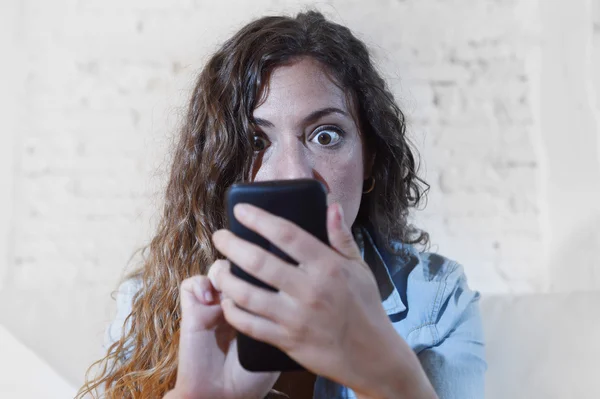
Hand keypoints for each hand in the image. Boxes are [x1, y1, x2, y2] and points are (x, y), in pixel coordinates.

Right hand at [167, 271, 278, 398]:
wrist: (224, 397)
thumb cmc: (253, 376)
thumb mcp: (276, 342)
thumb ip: (279, 315)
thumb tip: (284, 288)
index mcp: (257, 305)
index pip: (261, 272)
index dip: (265, 266)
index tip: (273, 272)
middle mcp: (236, 301)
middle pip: (241, 264)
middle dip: (247, 263)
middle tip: (252, 276)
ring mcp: (213, 305)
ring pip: (218, 269)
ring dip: (224, 272)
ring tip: (229, 288)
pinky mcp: (192, 313)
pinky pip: (191, 285)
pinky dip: (200, 284)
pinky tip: (209, 299)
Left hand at [211, 203, 434, 397]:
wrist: (370, 355)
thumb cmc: (364, 307)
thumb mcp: (359, 268)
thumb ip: (341, 238)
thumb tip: (331, 206)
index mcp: (327, 267)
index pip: (287, 234)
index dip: (260, 218)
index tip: (240, 209)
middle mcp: (309, 290)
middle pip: (258, 261)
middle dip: (231, 245)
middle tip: (220, 236)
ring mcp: (295, 317)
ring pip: (246, 294)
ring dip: (225, 278)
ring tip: (218, 267)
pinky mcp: (286, 340)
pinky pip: (249, 324)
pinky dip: (232, 310)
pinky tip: (227, 299)